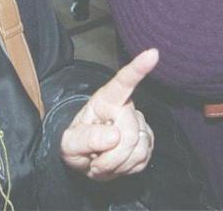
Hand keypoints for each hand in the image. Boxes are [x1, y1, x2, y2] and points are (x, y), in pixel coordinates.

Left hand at [60, 48, 158, 179]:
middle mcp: (126, 107)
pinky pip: (142, 160)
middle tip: (94, 162)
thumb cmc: (76, 144)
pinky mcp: (147, 142)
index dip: (138, 68)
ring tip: (103, 162)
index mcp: (106, 100)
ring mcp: (140, 124)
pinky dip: (126, 168)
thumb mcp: (69, 144)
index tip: (153, 53)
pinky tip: (115, 163)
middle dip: (111, 156)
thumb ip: (86, 139)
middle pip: (130, 133)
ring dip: (117, 164)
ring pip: (138, 149)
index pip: (122, 82)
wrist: (86, 160)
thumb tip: (113, 135)